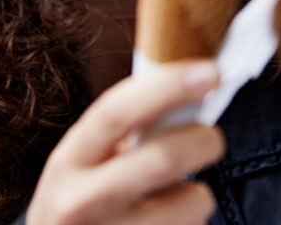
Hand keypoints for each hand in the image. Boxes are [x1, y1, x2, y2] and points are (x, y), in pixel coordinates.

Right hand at [26, 60, 224, 224]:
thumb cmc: (82, 202)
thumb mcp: (84, 163)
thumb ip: (122, 132)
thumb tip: (187, 92)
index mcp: (69, 159)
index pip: (116, 112)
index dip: (167, 87)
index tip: (210, 72)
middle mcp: (80, 200)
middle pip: (161, 158)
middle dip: (202, 140)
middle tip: (211, 138)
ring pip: (189, 204)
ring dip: (199, 195)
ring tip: (180, 196)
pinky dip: (191, 222)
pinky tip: (168, 222)